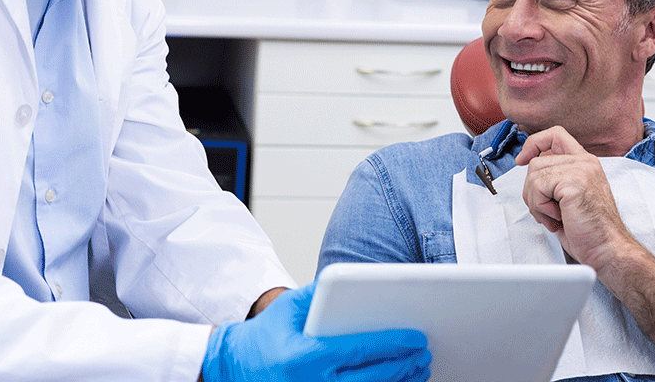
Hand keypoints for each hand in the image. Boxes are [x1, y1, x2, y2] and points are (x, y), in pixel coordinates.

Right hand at [201, 283, 430, 381]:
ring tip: (417, 371)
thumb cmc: (262, 338)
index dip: (394, 345)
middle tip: (423, 354)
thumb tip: (355, 281)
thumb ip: (320, 294)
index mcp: (306, 357)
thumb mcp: (288, 308)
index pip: (361, 351)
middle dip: (405, 367)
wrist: (231, 370)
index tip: (416, 338)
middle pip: (374, 379)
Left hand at [514, 126, 638, 272]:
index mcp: (585, 163)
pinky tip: (557, 218)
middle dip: (532, 191)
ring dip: (536, 202)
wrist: (607, 249)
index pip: (555, 135)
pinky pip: (537, 187)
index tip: (522, 159)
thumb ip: (555, 179)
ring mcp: (580, 170)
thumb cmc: (589, 230)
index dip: (534, 143)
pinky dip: (540, 207)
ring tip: (554, 217)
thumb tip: (530, 169)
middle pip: (536, 161)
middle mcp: (584, 162)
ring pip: (533, 175)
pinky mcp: (573, 182)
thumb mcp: (568, 197)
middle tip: (547, 212)